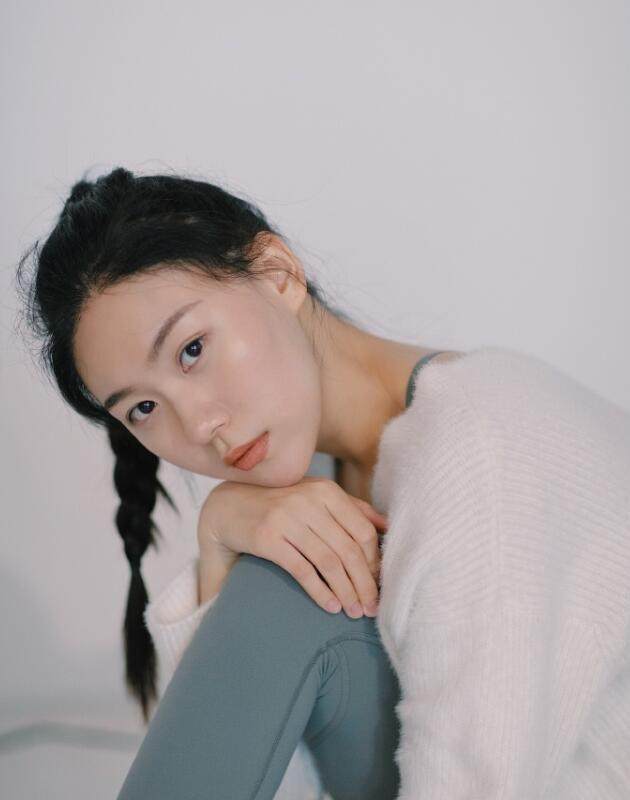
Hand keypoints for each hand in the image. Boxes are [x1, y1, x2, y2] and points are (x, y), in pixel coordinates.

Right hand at [197, 476, 388, 617]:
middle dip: (364, 583)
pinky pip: (303, 570)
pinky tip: (330, 606)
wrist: (226, 508)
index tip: (379, 585)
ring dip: (346, 591)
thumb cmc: (278, 505)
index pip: (362, 530)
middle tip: (372, 608)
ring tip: (353, 612)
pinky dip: (320, 591)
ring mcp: (287, 518)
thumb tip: (387, 526)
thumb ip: (350, 508)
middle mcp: (308, 501)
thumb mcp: (315, 497)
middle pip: (348, 549)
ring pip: (329, 561)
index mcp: (325, 491)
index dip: (373, 561)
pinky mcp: (267, 537)